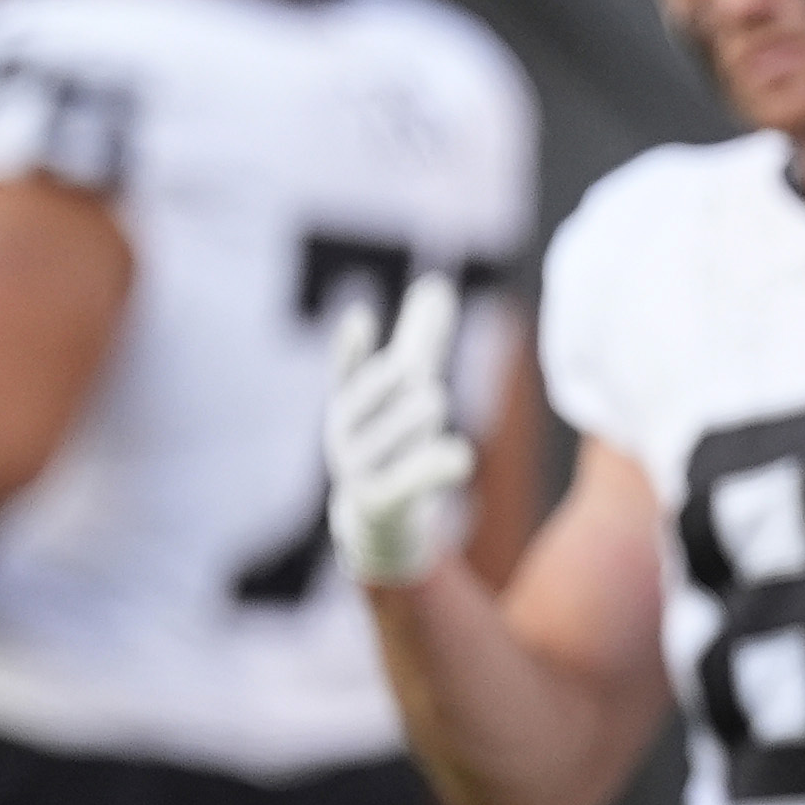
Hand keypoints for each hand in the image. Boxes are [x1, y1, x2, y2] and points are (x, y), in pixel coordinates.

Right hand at [324, 269, 473, 587]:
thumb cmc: (393, 440)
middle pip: (400, 383)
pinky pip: (419, 471)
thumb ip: (422, 337)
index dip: (354, 346)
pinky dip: (445, 461)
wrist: (373, 519)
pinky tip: (460, 457)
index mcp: (351, 400)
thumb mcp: (406, 389)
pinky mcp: (375, 500)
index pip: (350, 367)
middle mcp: (345, 429)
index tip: (363, 319)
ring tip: (424, 436)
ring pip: (415, 416)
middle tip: (428, 405)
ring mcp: (356, 467)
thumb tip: (436, 285)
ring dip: (430, 423)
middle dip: (423, 387)